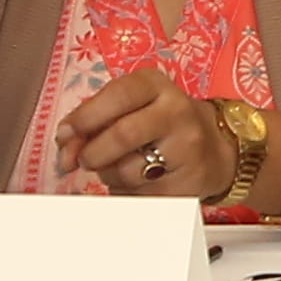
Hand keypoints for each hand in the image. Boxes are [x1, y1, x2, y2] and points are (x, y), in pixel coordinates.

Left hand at [53, 67, 231, 202]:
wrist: (214, 149)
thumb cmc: (159, 124)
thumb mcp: (130, 107)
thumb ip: (93, 119)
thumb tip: (65, 144)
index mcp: (156, 85)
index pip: (118, 95)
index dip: (85, 117)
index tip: (66, 135)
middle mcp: (176, 111)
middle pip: (123, 135)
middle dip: (92, 153)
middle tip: (84, 160)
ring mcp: (187, 148)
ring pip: (128, 171)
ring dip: (110, 176)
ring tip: (119, 168)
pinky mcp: (188, 184)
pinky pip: (140, 196)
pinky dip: (127, 193)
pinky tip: (138, 181)